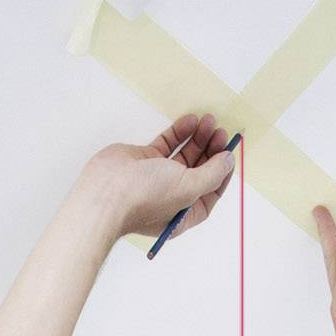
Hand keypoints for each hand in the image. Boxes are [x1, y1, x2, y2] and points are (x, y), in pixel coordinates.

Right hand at [87, 113, 236, 242]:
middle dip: (211, 151)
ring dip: (198, 138)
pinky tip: (190, 121)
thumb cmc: (144, 198)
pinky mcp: (145, 161)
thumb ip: (212, 174)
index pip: (210, 193)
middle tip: (219, 132)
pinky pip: (167, 145)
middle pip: (199, 171)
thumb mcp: (188, 189)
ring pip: (184, 155)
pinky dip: (179, 133)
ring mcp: (157, 179)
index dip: (222, 173)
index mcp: (183, 214)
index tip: (229, 153)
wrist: (106, 192)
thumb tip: (228, 161)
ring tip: (207, 121)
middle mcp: (171, 197)